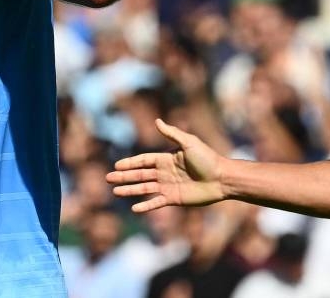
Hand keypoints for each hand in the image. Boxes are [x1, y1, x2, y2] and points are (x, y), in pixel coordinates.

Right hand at [107, 119, 226, 212]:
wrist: (221, 178)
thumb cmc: (208, 158)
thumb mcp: (189, 143)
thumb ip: (172, 134)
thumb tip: (157, 121)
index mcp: (167, 158)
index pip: (144, 160)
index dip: (130, 163)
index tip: (116, 165)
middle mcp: (165, 172)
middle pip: (140, 175)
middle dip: (124, 177)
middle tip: (108, 179)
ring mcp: (168, 186)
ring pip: (144, 189)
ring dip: (130, 190)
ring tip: (115, 192)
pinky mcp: (174, 199)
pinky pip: (156, 202)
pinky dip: (145, 205)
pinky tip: (134, 208)